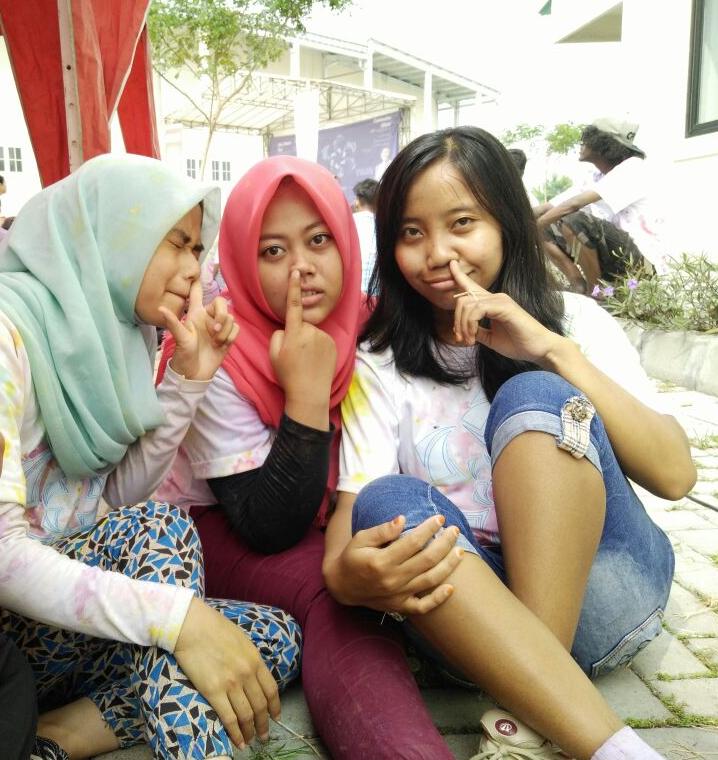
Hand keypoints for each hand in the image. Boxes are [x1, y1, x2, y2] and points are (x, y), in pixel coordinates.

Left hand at [162, 279, 238, 380]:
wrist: (195, 374)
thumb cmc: (183, 356)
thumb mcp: (179, 339)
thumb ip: (173, 322)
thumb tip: (160, 308)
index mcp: (195, 314)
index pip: (197, 294)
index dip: (199, 282)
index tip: (201, 268)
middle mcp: (208, 318)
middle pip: (222, 303)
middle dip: (222, 316)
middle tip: (214, 331)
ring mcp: (219, 328)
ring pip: (231, 317)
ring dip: (224, 331)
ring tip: (215, 342)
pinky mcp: (227, 337)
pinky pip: (236, 329)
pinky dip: (230, 337)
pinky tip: (222, 345)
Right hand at [174, 598, 279, 748]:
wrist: (192, 626)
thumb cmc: (215, 628)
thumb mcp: (242, 641)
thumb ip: (250, 659)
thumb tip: (255, 675)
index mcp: (255, 659)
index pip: (271, 690)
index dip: (275, 707)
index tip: (276, 717)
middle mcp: (247, 674)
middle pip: (260, 706)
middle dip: (263, 724)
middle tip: (264, 736)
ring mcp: (231, 684)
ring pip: (246, 715)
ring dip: (250, 731)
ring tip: (250, 741)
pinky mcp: (213, 692)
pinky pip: (228, 718)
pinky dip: (235, 733)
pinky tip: (238, 742)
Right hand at [269, 270, 336, 422]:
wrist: (310, 393)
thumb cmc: (288, 374)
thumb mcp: (273, 354)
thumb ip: (278, 335)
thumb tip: (287, 328)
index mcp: (294, 333)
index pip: (293, 305)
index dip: (293, 288)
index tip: (295, 272)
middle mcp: (311, 332)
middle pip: (301, 325)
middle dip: (296, 334)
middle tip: (294, 354)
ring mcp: (324, 338)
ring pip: (311, 333)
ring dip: (308, 342)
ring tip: (305, 360)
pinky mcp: (333, 344)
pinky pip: (321, 340)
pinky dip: (318, 347)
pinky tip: (315, 361)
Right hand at [325, 514, 463, 614]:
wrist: (342, 586)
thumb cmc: (352, 557)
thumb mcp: (360, 539)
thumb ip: (382, 531)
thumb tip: (402, 519)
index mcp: (381, 561)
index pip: (412, 542)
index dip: (428, 529)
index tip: (439, 518)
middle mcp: (392, 579)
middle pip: (427, 559)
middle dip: (445, 543)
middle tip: (454, 530)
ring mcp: (398, 595)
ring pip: (430, 580)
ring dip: (449, 565)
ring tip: (460, 551)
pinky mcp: (400, 606)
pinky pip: (423, 606)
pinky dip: (439, 599)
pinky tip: (451, 588)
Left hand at [450, 260, 564, 366]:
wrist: (540, 349)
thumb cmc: (519, 343)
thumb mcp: (492, 338)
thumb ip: (478, 332)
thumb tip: (464, 330)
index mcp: (492, 303)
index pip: (472, 286)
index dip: (459, 275)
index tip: (451, 264)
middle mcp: (496, 298)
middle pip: (463, 299)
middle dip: (456, 321)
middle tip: (461, 339)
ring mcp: (500, 300)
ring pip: (467, 305)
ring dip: (463, 325)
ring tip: (468, 341)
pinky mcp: (504, 307)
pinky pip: (477, 310)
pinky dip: (470, 324)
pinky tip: (474, 337)